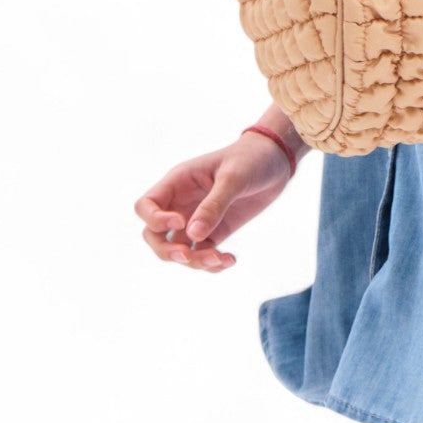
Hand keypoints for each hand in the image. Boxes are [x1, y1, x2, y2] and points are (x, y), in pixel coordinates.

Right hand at [133, 134, 293, 272]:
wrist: (277, 161)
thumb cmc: (252, 159)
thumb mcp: (234, 178)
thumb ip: (214, 205)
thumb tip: (192, 236)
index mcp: (179, 182)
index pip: (146, 206)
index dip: (155, 220)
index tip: (181, 222)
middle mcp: (182, 203)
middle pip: (154, 235)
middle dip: (166, 251)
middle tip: (188, 256)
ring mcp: (197, 219)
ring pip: (178, 250)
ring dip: (194, 262)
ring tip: (220, 259)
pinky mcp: (215, 232)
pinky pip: (202, 254)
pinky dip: (212, 264)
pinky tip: (230, 260)